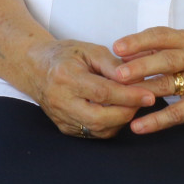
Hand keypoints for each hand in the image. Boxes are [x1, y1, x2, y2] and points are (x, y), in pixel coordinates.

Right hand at [23, 39, 157, 138]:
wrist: (35, 67)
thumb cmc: (62, 55)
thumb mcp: (88, 50)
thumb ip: (111, 64)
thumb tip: (134, 78)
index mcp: (66, 77)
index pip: (103, 92)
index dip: (129, 95)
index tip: (149, 95)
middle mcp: (61, 101)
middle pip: (101, 117)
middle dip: (127, 111)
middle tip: (142, 100)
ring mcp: (62, 118)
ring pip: (99, 129)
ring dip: (120, 120)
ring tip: (130, 104)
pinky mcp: (64, 128)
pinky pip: (93, 133)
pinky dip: (109, 125)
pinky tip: (115, 111)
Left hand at [110, 27, 183, 133]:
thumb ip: (164, 50)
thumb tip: (127, 56)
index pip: (162, 35)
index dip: (138, 41)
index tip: (117, 47)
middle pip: (166, 59)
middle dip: (140, 66)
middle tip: (118, 73)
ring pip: (170, 85)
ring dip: (144, 91)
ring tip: (122, 98)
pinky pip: (178, 113)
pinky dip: (157, 120)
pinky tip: (139, 126)